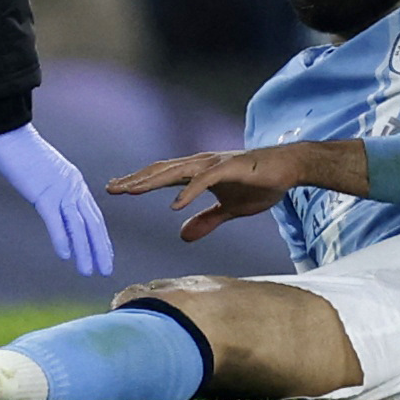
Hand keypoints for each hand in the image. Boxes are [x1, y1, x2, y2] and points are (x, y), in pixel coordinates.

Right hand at [0, 125, 112, 277]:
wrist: (10, 134)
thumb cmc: (22, 152)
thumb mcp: (43, 174)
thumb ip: (52, 191)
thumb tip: (52, 208)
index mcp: (74, 182)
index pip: (93, 215)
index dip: (100, 237)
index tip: (105, 255)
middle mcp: (73, 187)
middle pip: (92, 222)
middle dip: (100, 249)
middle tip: (106, 270)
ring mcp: (59, 189)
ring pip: (78, 225)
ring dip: (84, 250)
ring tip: (88, 271)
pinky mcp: (42, 192)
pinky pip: (55, 219)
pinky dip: (62, 238)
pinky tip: (66, 255)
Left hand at [105, 146, 308, 243]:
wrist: (289, 168)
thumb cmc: (260, 184)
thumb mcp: (230, 210)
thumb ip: (206, 220)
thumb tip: (182, 235)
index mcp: (199, 173)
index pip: (162, 177)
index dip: (139, 182)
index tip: (116, 190)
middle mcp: (201, 164)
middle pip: (161, 172)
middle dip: (135, 180)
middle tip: (110, 189)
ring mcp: (215, 164)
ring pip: (176, 172)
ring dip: (152, 181)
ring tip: (130, 191)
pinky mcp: (230, 168)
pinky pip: (205, 181)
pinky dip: (188, 192)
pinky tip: (175, 204)